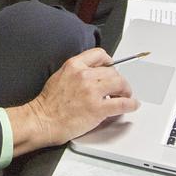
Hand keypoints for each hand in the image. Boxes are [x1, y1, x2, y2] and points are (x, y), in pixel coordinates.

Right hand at [6, 48, 138, 155]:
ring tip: (126, 96)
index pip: (99, 55)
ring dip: (126, 90)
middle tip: (120, 87)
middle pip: (113, 71)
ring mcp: (92, 92)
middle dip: (119, 80)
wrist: (43, 120)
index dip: (109, 61)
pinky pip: (122, 103)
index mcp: (74, 66)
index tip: (112, 66)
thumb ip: (76, 72)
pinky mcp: (98, 108)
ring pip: (120, 84)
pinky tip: (133, 105)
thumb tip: (92, 74)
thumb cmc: (48, 103)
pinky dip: (131, 104)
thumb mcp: (60, 76)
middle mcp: (84, 75)